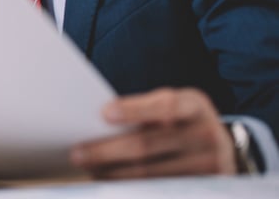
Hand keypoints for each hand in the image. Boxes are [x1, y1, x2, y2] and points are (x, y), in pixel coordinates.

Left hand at [71, 87, 235, 178]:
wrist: (218, 148)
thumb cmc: (177, 122)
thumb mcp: (168, 108)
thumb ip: (142, 112)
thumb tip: (96, 124)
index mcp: (194, 104)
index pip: (163, 105)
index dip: (133, 109)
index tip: (103, 113)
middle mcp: (208, 134)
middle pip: (148, 144)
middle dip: (108, 150)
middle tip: (78, 154)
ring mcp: (211, 165)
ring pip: (150, 173)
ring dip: (114, 173)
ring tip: (89, 170)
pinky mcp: (206, 190)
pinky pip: (160, 190)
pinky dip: (131, 188)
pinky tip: (112, 184)